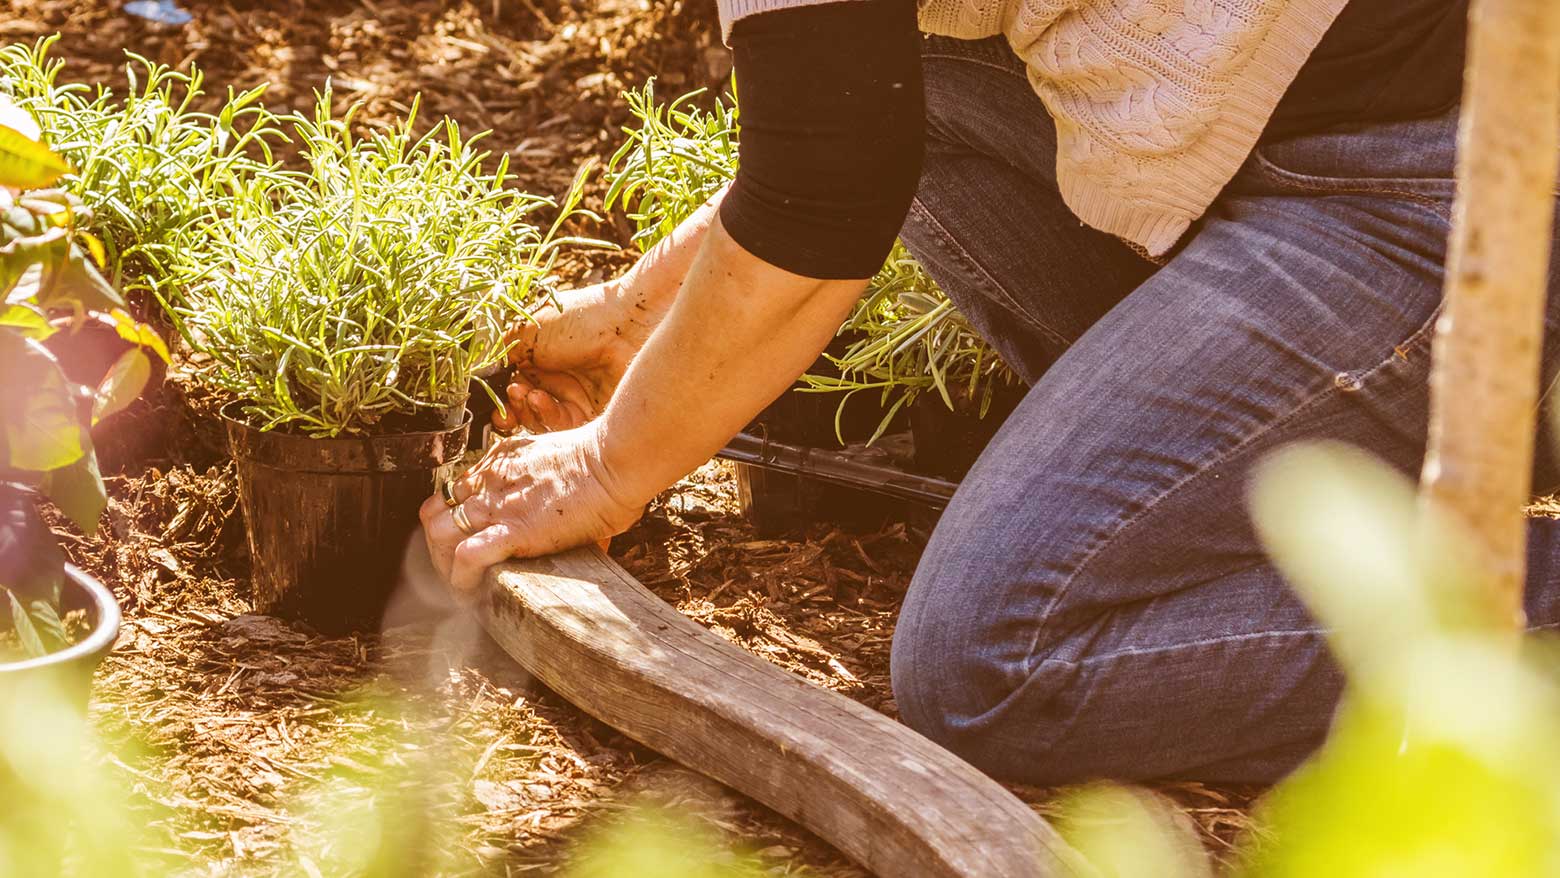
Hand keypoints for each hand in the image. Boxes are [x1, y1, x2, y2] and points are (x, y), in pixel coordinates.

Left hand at [418, 424, 643, 594]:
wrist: (615, 463)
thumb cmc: (604, 462)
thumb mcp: (556, 459)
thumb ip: (542, 478)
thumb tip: (553, 505)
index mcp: (497, 462)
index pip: (452, 494)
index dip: (453, 522)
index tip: (466, 541)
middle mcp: (488, 482)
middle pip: (435, 515)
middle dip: (439, 547)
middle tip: (457, 569)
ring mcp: (496, 506)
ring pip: (439, 535)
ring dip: (444, 565)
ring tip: (463, 585)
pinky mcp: (511, 530)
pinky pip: (465, 558)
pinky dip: (462, 579)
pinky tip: (473, 594)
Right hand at [492, 281, 665, 434]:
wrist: (628, 323)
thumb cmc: (579, 318)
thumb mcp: (528, 331)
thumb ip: (500, 355)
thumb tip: (478, 376)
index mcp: (541, 360)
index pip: (514, 390)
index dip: (501, 399)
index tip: (492, 402)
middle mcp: (558, 383)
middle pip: (526, 412)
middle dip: (512, 409)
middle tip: (511, 396)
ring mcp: (577, 401)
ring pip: (542, 423)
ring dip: (528, 411)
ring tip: (527, 394)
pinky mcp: (594, 417)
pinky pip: (564, 430)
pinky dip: (547, 417)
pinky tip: (540, 400)